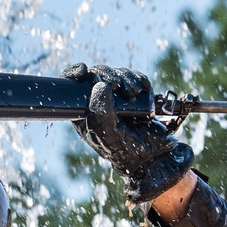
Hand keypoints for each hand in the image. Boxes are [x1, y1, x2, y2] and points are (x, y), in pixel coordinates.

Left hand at [60, 63, 193, 202]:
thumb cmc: (128, 151)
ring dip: (126, 77)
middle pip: (96, 74)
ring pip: (115, 74)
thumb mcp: (110, 137)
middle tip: (121, 88)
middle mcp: (98, 104)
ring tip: (135, 93)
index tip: (83, 70)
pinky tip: (143, 88)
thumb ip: (101, 114)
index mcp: (84, 113)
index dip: (73, 73)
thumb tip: (100, 85)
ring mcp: (116, 98)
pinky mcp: (134, 95)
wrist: (154, 156)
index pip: (71, 87)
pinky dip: (138, 78)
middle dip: (108, 75)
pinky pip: (133, 77)